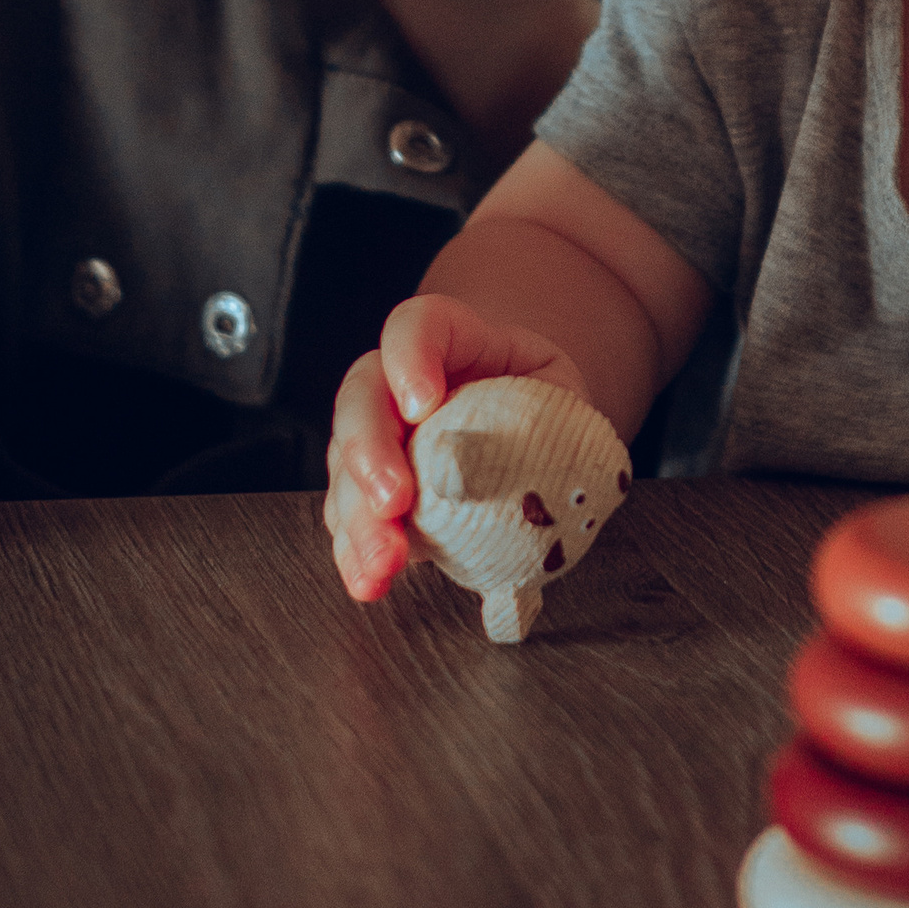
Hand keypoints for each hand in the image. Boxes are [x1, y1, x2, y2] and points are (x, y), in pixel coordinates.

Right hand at [323, 295, 590, 602]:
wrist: (525, 426)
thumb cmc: (544, 405)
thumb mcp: (562, 397)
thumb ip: (550, 423)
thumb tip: (537, 478)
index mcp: (454, 340)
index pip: (419, 326)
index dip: (410, 357)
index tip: (422, 405)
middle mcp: (398, 382)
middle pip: (362, 396)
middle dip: (369, 451)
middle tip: (394, 500)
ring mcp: (378, 436)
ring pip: (346, 465)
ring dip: (359, 518)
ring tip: (385, 561)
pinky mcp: (369, 492)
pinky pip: (348, 517)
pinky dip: (355, 553)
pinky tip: (370, 581)